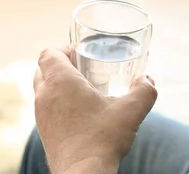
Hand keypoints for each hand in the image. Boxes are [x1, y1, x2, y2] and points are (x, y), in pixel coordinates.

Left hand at [34, 48, 157, 173]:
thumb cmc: (102, 140)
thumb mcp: (131, 111)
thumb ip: (144, 91)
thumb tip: (148, 80)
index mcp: (61, 82)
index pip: (49, 53)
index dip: (64, 48)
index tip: (82, 54)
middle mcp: (45, 95)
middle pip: (42, 68)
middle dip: (60, 64)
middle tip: (83, 68)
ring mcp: (41, 115)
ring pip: (42, 88)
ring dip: (57, 83)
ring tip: (82, 89)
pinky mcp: (43, 131)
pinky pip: (45, 107)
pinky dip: (57, 102)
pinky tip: (79, 112)